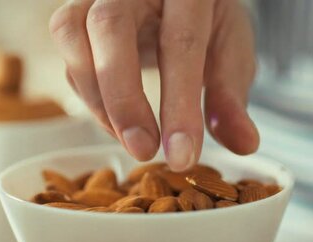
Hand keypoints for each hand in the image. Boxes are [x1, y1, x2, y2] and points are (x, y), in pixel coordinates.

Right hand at [50, 0, 258, 170]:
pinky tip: (118, 123)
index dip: (180, 104)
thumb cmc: (206, 21)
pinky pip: (68, 52)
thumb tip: (244, 144)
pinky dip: (89, 96)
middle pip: (111, 27)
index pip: (180, 42)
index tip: (182, 156)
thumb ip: (232, 97)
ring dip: (96, 98)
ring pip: (73, 32)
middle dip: (124, 99)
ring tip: (131, 140)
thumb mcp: (230, 51)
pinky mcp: (76, 12)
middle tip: (143, 150)